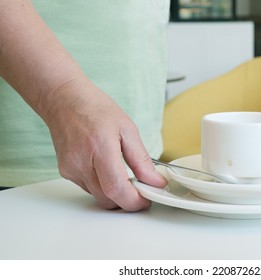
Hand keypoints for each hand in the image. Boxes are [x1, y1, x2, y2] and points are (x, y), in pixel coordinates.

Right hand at [43, 78, 166, 210]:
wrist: (65, 101)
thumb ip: (142, 160)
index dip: (134, 201)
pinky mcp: (66, 172)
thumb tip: (155, 182)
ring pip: (98, 196)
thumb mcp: (128, 129)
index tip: (146, 199)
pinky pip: (89, 188)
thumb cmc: (96, 110)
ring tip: (123, 172)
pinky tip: (105, 168)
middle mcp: (81, 163)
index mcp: (100, 149)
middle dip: (127, 199)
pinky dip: (102, 185)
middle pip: (108, 199)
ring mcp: (71, 169)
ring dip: (114, 192)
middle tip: (140, 187)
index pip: (116, 189)